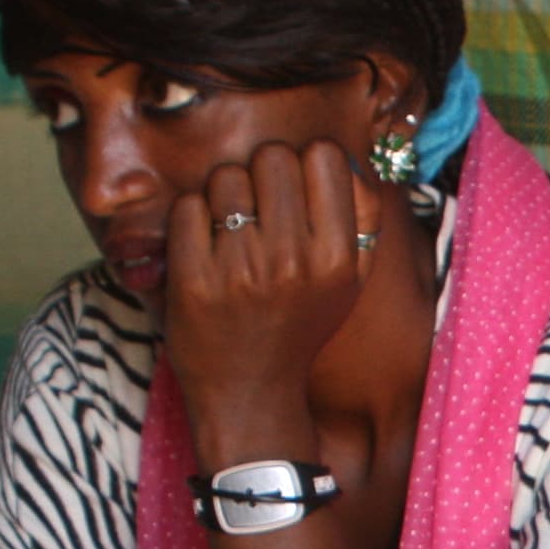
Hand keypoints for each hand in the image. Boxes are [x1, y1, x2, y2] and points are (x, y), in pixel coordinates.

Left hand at [163, 139, 373, 461]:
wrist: (250, 392)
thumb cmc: (298, 327)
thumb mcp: (348, 283)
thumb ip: (361, 220)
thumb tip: (347, 160)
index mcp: (338, 258)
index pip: (325, 156)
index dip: (307, 162)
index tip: (297, 187)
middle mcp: (293, 261)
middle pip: (272, 156)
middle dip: (263, 173)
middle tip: (260, 207)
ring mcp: (240, 269)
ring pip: (226, 176)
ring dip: (224, 196)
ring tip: (232, 231)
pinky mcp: (193, 277)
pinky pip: (188, 206)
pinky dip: (192, 219)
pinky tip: (205, 248)